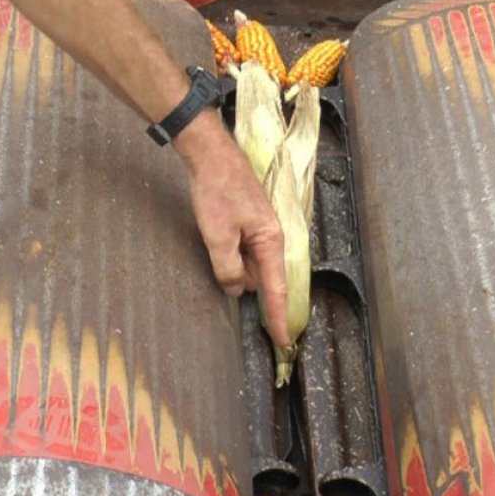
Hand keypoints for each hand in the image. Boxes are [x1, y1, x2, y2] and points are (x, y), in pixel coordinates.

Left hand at [175, 112, 288, 347]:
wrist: (210, 154)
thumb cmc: (217, 191)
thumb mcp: (217, 237)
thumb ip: (228, 268)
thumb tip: (237, 290)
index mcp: (271, 241)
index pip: (276, 290)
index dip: (278, 317)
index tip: (284, 341)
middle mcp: (272, 236)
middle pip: (263, 277)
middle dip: (249, 288)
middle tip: (232, 281)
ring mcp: (260, 227)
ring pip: (251, 262)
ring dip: (236, 268)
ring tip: (216, 242)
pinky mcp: (248, 220)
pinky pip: (244, 248)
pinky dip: (232, 255)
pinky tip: (217, 245)